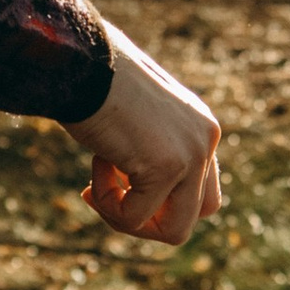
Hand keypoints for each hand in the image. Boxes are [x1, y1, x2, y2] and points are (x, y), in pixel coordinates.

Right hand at [65, 24, 222, 244]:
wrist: (83, 60)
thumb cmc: (95, 81)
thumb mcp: (133, 119)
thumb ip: (149, 148)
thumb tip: (139, 190)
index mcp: (201, 127)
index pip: (201, 189)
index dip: (159, 198)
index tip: (117, 181)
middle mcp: (207, 140)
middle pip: (197, 214)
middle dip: (150, 219)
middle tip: (107, 200)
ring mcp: (192, 154)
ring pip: (176, 229)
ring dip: (129, 220)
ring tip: (97, 189)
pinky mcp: (168, 167)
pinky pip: (135, 217)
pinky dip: (106, 202)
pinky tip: (95, 162)